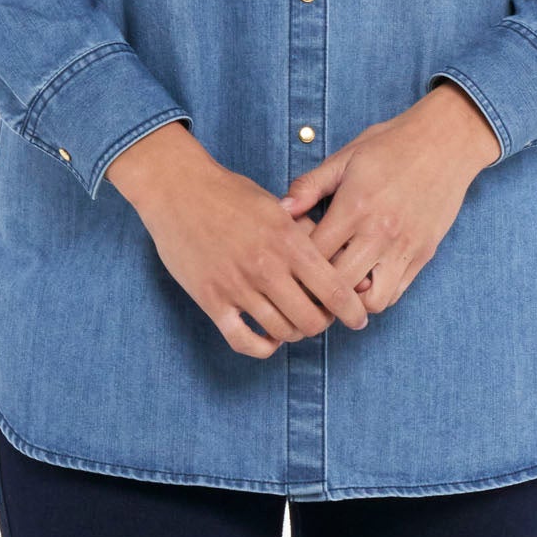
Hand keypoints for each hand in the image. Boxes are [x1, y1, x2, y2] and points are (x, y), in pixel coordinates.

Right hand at [108, 123, 371, 356]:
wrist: (178, 188)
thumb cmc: (228, 192)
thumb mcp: (274, 205)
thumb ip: (302, 233)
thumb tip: (330, 259)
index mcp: (287, 240)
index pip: (333, 289)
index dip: (352, 311)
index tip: (358, 318)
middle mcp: (266, 266)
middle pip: (311, 319)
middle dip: (322, 324)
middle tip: (322, 318)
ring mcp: (236, 285)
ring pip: (281, 333)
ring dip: (293, 333)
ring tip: (294, 324)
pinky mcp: (210, 299)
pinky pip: (243, 341)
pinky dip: (262, 347)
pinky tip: (268, 338)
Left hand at [278, 83, 500, 312]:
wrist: (446, 141)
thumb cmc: (392, 144)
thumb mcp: (346, 156)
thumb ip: (311, 185)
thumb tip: (281, 210)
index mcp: (355, 206)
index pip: (314, 254)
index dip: (296, 261)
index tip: (290, 258)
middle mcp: (380, 232)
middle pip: (338, 285)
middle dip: (319, 288)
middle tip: (309, 280)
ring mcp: (405, 247)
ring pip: (371, 301)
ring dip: (352, 297)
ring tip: (341, 281)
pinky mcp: (424, 254)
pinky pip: (396, 293)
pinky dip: (377, 293)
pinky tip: (366, 275)